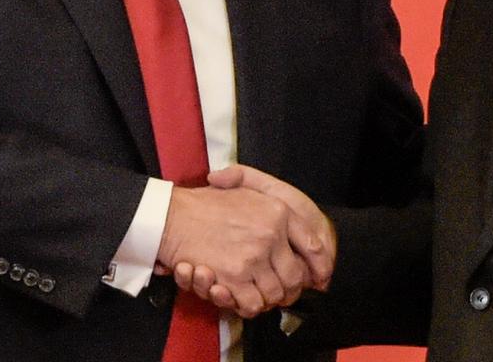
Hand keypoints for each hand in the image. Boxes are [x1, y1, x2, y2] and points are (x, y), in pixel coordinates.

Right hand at [157, 185, 309, 317]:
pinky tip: (239, 297)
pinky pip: (253, 304)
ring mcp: (253, 256)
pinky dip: (247, 306)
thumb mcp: (246, 186)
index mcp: (278, 210)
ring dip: (266, 299)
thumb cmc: (207, 203)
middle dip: (288, 289)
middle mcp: (271, 233)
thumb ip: (272, 199)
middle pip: (295, 276)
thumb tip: (294, 224)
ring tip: (255, 293)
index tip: (318, 275)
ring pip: (275, 293)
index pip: (313, 244)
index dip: (319, 263)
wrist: (173, 216)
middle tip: (278, 291)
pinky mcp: (235, 277)